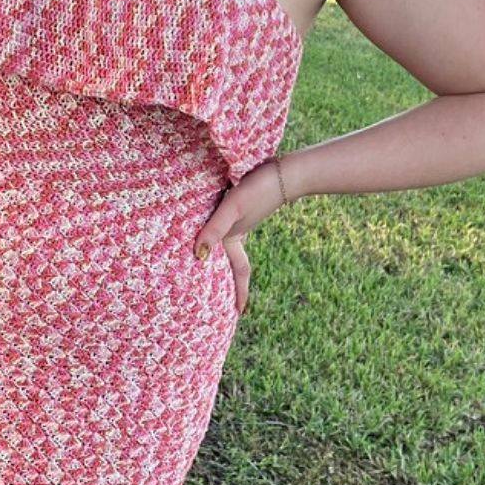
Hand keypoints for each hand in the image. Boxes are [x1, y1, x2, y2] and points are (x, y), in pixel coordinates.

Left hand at [193, 156, 296, 315]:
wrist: (285, 171)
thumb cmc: (257, 188)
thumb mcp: (232, 208)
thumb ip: (215, 229)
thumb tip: (198, 255)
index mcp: (235, 237)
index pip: (238, 272)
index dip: (239, 292)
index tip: (240, 313)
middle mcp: (239, 231)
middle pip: (234, 262)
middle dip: (230, 280)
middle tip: (224, 298)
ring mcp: (244, 219)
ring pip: (232, 245)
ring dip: (226, 258)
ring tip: (217, 267)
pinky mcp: (246, 206)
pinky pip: (231, 227)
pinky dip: (224, 235)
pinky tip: (219, 228)